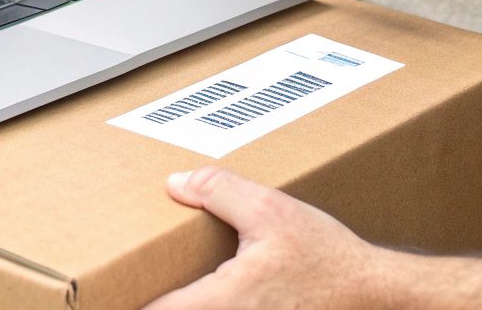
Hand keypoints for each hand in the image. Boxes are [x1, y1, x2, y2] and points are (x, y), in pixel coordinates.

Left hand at [143, 166, 395, 309]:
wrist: (372, 293)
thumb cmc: (326, 258)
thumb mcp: (270, 210)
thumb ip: (218, 192)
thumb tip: (175, 184)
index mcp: (223, 302)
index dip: (131, 303)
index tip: (109, 292)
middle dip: (153, 301)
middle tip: (131, 285)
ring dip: (181, 303)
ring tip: (163, 288)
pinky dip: (203, 305)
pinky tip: (198, 294)